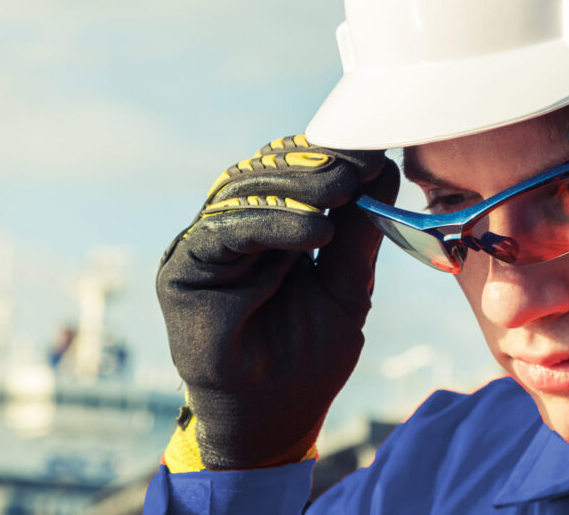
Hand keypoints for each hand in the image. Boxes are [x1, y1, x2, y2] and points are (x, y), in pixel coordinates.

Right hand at [157, 135, 398, 469]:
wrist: (273, 417)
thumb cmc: (308, 356)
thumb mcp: (347, 287)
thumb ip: (359, 233)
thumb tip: (385, 171)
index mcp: (269, 227)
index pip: (294, 174)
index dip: (331, 157)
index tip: (375, 151)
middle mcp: (233, 228)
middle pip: (268, 174)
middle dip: (319, 165)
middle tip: (362, 163)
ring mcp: (205, 245)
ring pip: (244, 192)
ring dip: (299, 187)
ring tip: (344, 189)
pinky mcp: (183, 269)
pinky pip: (224, 232)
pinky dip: (271, 225)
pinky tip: (315, 231)